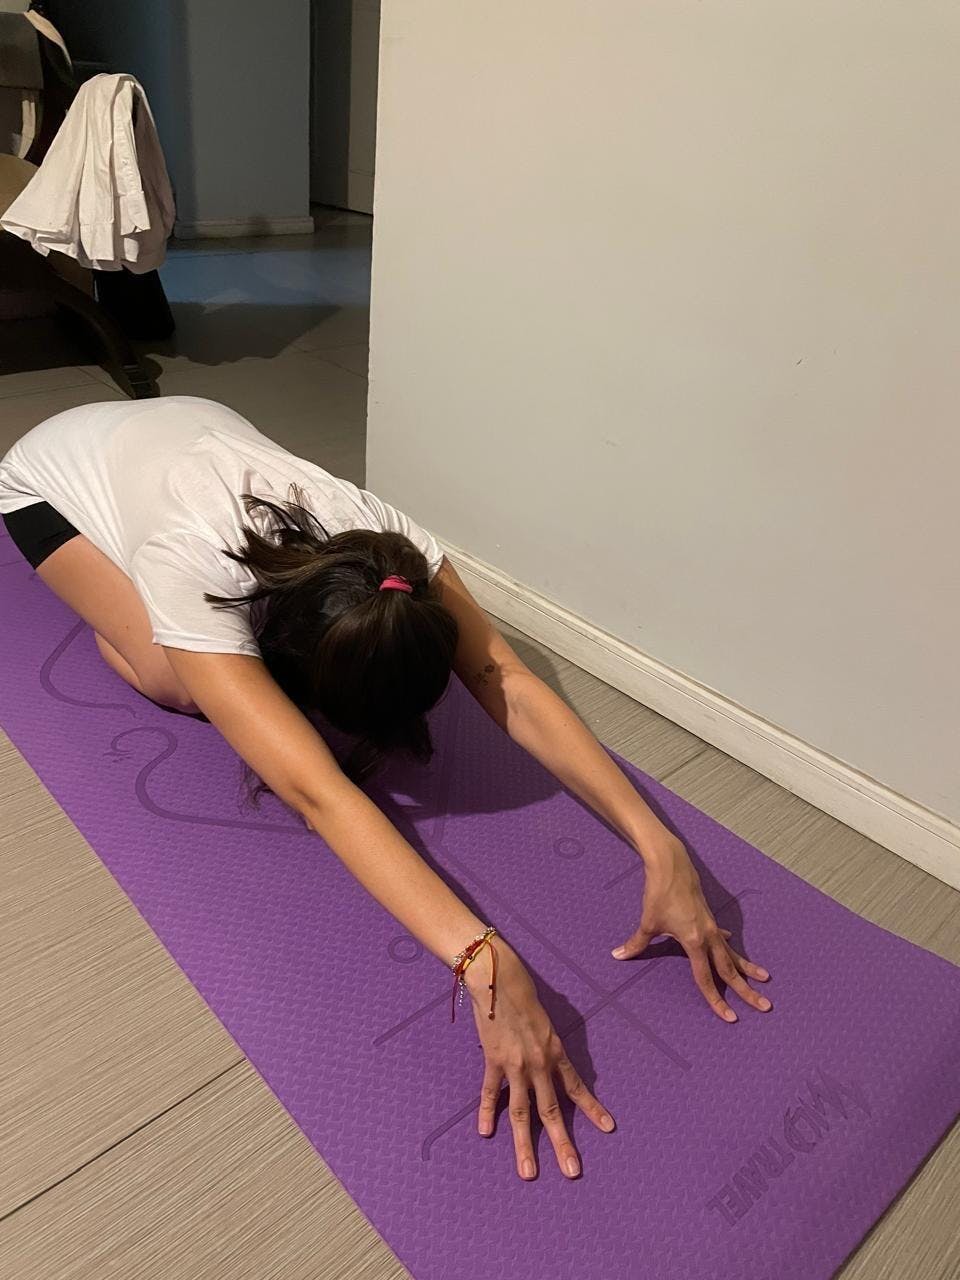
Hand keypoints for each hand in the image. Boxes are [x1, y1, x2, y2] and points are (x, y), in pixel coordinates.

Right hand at [462, 938, 615, 1179]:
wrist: (499, 980)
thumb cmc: (524, 995)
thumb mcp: (547, 1021)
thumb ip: (549, 1044)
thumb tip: (550, 1059)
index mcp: (556, 1052)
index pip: (577, 1088)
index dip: (592, 1109)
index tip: (608, 1128)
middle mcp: (539, 1064)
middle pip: (552, 1111)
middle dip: (563, 1143)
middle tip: (572, 1171)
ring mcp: (515, 1066)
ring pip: (523, 1113)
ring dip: (525, 1145)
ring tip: (528, 1172)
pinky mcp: (493, 1061)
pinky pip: (490, 1093)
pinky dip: (487, 1112)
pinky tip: (486, 1132)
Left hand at [611, 835, 771, 1021]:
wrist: (672, 866)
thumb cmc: (659, 894)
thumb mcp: (648, 922)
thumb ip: (636, 943)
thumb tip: (618, 956)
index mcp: (694, 942)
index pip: (705, 979)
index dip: (716, 1000)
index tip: (729, 1017)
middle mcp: (709, 937)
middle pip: (729, 970)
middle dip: (746, 990)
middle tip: (765, 1006)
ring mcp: (712, 927)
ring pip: (732, 954)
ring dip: (747, 968)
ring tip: (765, 979)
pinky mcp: (710, 918)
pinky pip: (724, 939)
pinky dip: (730, 947)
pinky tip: (734, 951)